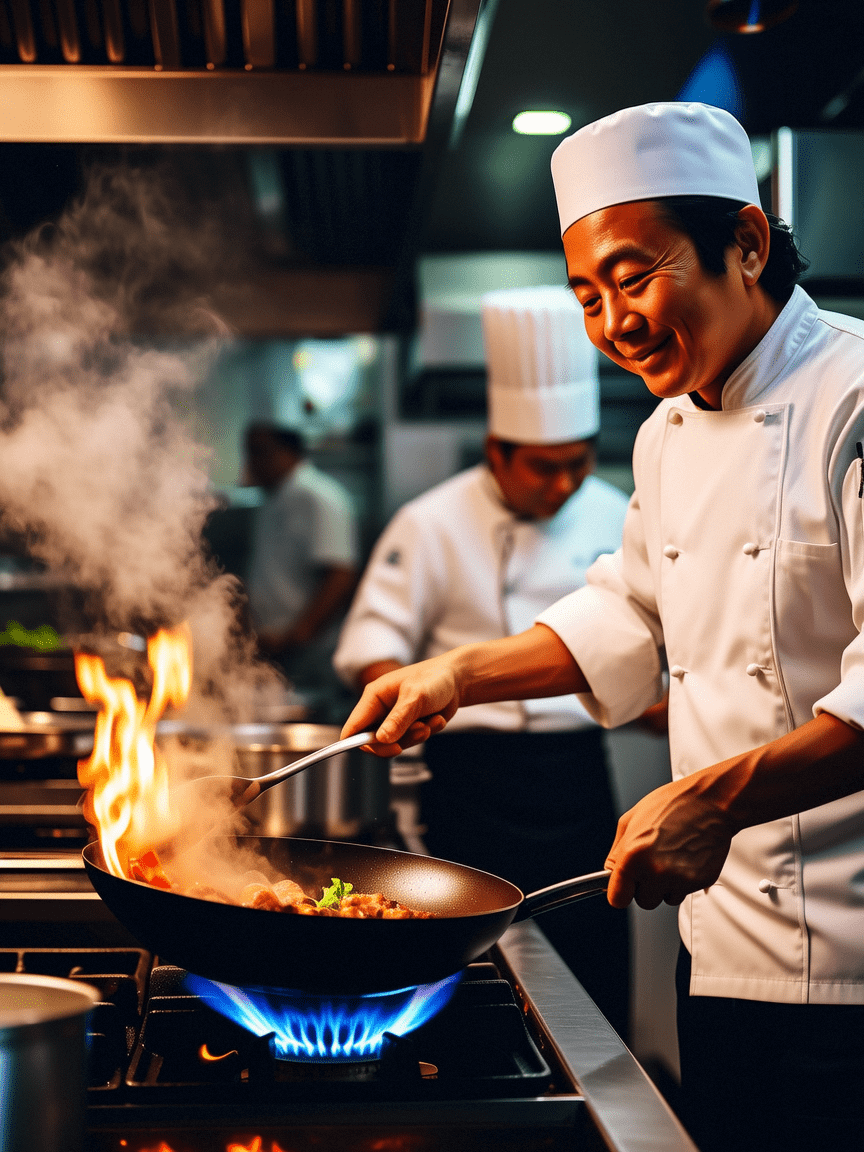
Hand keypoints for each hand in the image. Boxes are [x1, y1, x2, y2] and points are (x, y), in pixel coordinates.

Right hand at [341, 653, 462, 754]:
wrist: (459, 680)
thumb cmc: (435, 679)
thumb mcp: (416, 697)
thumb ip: (399, 718)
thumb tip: (382, 739)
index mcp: (374, 697)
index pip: (353, 726)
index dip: (356, 742)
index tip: (380, 749)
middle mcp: (382, 709)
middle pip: (373, 741)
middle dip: (395, 741)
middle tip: (413, 736)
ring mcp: (395, 719)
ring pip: (395, 743)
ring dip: (415, 737)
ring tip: (431, 722)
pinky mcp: (409, 726)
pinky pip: (411, 741)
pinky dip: (427, 733)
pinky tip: (437, 718)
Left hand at [604, 774, 734, 909]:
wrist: (710, 802)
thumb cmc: (672, 805)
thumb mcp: (631, 819)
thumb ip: (617, 851)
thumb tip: (610, 873)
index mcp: (633, 856)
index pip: (618, 898)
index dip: (621, 892)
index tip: (625, 886)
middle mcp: (655, 871)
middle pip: (644, 902)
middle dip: (646, 887)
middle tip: (654, 862)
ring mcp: (679, 879)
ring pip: (666, 898)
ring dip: (666, 885)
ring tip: (673, 857)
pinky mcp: (699, 882)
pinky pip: (685, 892)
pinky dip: (684, 880)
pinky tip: (687, 857)